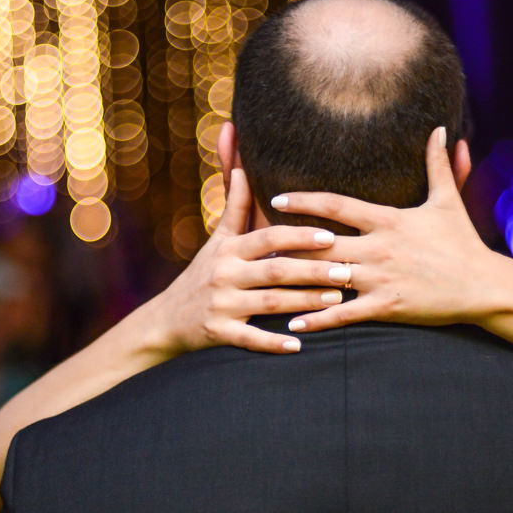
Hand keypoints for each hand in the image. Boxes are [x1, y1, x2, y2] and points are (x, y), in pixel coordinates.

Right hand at [151, 168, 345, 354]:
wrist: (165, 319)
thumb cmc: (202, 274)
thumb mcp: (217, 241)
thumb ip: (235, 206)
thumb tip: (243, 168)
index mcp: (228, 250)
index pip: (268, 238)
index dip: (299, 236)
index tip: (331, 235)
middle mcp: (224, 274)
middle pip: (276, 270)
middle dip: (313, 270)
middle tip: (347, 271)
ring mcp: (221, 305)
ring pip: (270, 303)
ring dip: (305, 302)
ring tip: (337, 299)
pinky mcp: (218, 333)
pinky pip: (250, 339)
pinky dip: (274, 343)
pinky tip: (299, 344)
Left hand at [271, 127, 503, 331]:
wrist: (484, 285)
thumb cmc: (463, 242)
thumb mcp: (449, 201)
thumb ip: (438, 164)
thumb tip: (441, 129)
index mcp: (387, 220)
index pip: (336, 206)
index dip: (303, 201)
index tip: (276, 199)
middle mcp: (378, 248)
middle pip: (321, 244)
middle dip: (286, 243)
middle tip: (252, 242)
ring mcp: (381, 279)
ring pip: (327, 279)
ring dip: (294, 281)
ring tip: (261, 282)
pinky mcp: (388, 307)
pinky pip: (345, 314)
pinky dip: (318, 318)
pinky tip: (293, 322)